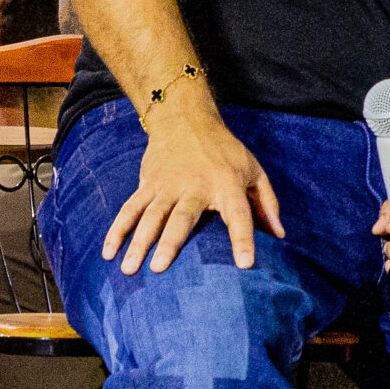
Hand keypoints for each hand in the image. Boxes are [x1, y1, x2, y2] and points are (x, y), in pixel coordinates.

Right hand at [102, 102, 284, 273]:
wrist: (187, 119)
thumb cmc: (226, 152)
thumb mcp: (254, 169)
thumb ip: (267, 203)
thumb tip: (280, 235)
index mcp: (228, 184)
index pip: (239, 214)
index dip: (243, 238)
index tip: (246, 264)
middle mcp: (196, 186)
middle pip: (182, 216)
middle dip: (171, 241)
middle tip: (160, 268)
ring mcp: (168, 185)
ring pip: (151, 215)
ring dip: (138, 241)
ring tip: (128, 269)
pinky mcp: (148, 183)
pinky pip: (130, 208)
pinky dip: (117, 229)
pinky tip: (109, 252)